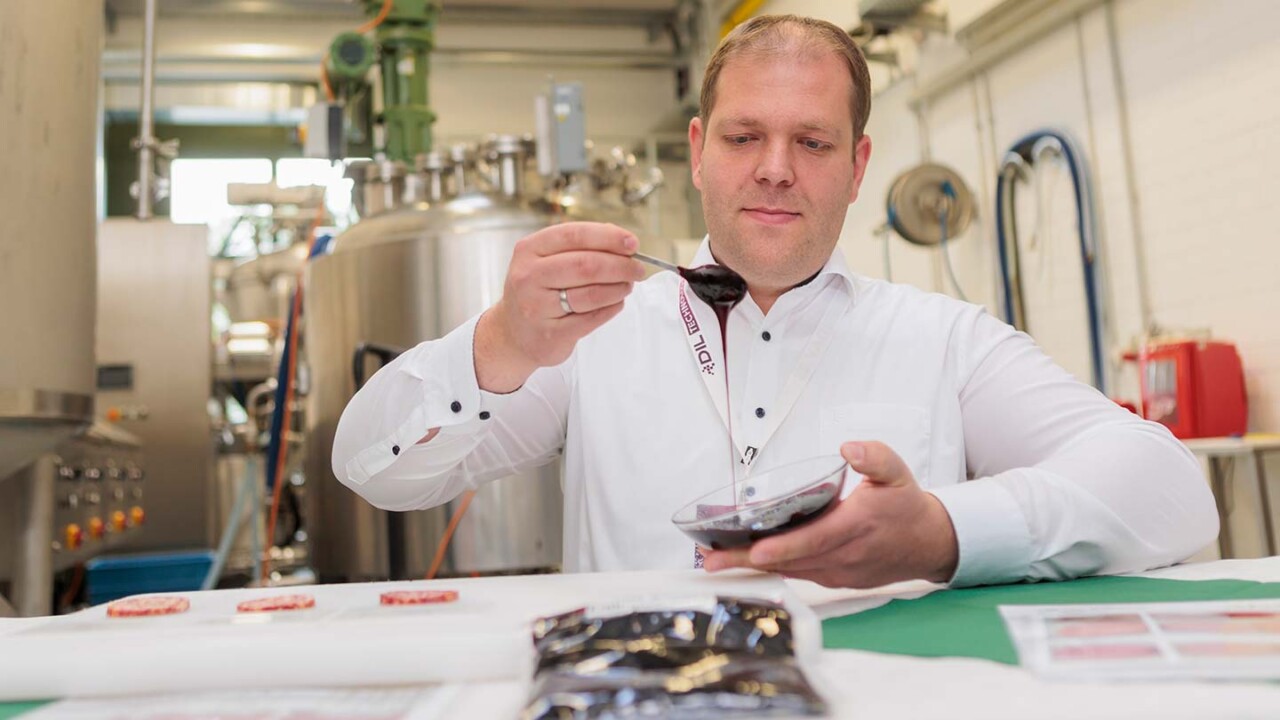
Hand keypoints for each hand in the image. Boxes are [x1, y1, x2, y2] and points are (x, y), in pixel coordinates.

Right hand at [474, 222, 644, 392]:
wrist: (512, 333)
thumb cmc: (538, 291)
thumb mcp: (546, 260)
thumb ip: (580, 246)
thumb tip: (622, 241)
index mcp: (529, 250)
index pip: (574, 235)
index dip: (608, 237)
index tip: (632, 243)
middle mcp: (528, 276)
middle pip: (585, 265)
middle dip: (619, 265)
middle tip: (637, 269)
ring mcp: (537, 307)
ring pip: (591, 294)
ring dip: (618, 288)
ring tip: (627, 286)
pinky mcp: (550, 334)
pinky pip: (591, 318)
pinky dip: (611, 309)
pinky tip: (616, 303)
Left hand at [702, 441, 958, 588]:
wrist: (928, 543)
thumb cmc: (906, 505)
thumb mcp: (897, 471)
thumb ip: (874, 456)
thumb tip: (848, 448)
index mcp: (857, 525)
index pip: (815, 539)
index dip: (784, 546)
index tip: (756, 550)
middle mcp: (846, 554)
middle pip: (791, 560)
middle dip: (749, 561)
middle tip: (712, 558)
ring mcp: (840, 571)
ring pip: (791, 570)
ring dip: (753, 567)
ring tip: (717, 559)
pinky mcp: (836, 579)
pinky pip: (800, 574)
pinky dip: (773, 568)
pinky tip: (746, 560)